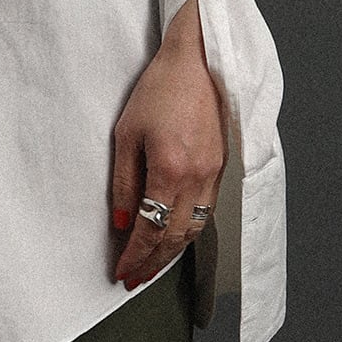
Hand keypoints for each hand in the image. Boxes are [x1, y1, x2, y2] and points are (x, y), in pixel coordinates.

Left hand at [111, 0, 224, 288]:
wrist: (200, 61)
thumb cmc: (159, 90)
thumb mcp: (126, 135)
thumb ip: (123, 183)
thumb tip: (120, 223)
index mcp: (170, 171)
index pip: (149, 229)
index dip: (135, 256)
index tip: (122, 273)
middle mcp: (197, 179)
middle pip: (175, 237)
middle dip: (153, 263)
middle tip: (134, 280)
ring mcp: (214, 174)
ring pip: (194, 229)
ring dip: (172, 253)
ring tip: (153, 267)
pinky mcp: (221, 167)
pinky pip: (205, 212)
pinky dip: (189, 232)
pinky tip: (176, 238)